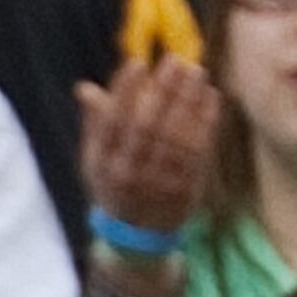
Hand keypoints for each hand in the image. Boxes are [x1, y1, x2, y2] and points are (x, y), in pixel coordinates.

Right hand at [74, 50, 218, 254]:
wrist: (137, 236)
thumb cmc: (114, 185)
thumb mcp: (96, 159)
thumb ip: (95, 123)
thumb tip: (85, 87)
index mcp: (103, 162)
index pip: (113, 122)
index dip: (124, 93)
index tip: (138, 63)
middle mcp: (129, 173)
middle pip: (147, 127)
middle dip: (163, 91)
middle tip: (177, 61)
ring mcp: (158, 183)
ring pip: (176, 137)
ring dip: (189, 102)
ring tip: (197, 73)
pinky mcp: (185, 189)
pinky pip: (198, 152)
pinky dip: (206, 122)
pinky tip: (211, 98)